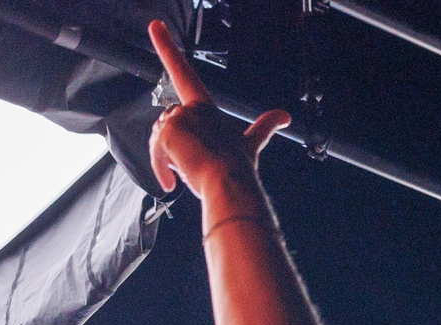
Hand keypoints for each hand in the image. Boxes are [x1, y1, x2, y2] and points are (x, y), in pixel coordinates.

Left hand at [145, 18, 288, 202]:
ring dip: (167, 160)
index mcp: (205, 107)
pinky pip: (155, 153)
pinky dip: (160, 170)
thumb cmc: (238, 168)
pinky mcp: (168, 132)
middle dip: (173, 148)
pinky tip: (171, 182)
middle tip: (194, 165)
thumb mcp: (251, 144)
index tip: (155, 25)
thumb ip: (264, 127)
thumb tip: (286, 116)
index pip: (182, 71)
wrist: (231, 185)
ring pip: (159, 141)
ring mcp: (179, 118)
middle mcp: (190, 107)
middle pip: (166, 127)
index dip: (167, 47)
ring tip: (190, 172)